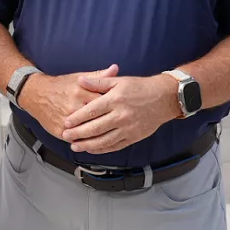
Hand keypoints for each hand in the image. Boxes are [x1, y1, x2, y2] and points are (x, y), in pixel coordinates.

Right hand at [20, 65, 118, 139]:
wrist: (36, 94)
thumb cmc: (61, 85)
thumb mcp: (79, 77)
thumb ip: (99, 76)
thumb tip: (115, 68)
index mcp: (80, 92)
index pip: (104, 103)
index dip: (115, 108)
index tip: (124, 110)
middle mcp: (73, 107)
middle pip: (98, 119)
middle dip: (110, 123)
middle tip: (120, 125)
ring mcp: (66, 121)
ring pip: (88, 133)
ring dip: (101, 136)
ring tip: (111, 135)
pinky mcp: (60, 131)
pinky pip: (78, 140)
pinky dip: (87, 142)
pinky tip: (97, 143)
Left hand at [60, 73, 177, 154]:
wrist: (164, 98)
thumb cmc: (140, 88)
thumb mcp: (119, 81)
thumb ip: (98, 82)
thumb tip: (81, 80)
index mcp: (115, 100)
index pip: (91, 111)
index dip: (77, 118)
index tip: (66, 122)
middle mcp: (121, 115)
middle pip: (95, 127)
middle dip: (78, 133)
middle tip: (66, 136)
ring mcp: (128, 128)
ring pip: (104, 140)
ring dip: (88, 145)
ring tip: (75, 146)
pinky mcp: (134, 137)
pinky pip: (115, 146)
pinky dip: (102, 149)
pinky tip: (92, 150)